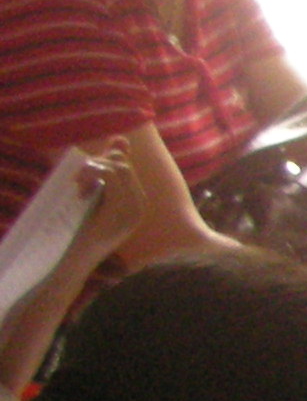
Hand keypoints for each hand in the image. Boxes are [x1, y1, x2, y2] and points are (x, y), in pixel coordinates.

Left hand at [74, 147, 145, 267]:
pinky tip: (79, 189)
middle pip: (122, 164)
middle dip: (96, 164)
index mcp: (135, 202)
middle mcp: (139, 205)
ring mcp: (133, 208)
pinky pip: (110, 176)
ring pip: (118, 167)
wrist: (73, 262)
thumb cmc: (78, 231)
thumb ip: (105, 171)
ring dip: (91, 169)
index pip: (124, 166)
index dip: (101, 163)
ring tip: (77, 186)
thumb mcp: (93, 197)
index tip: (81, 179)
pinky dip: (91, 173)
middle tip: (77, 181)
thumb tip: (120, 138)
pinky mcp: (120, 210)